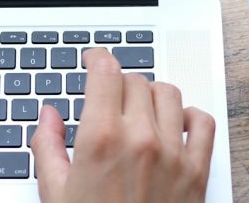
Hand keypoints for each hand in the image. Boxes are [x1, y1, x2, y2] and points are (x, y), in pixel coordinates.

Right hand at [31, 48, 215, 202]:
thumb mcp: (54, 192)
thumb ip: (47, 146)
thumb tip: (47, 115)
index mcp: (101, 138)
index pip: (105, 72)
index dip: (96, 58)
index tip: (92, 60)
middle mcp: (140, 138)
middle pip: (134, 80)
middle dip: (117, 84)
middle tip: (107, 99)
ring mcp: (173, 153)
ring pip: (168, 93)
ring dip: (150, 95)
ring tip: (137, 110)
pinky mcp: (197, 171)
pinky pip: (202, 122)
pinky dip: (189, 116)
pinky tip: (173, 125)